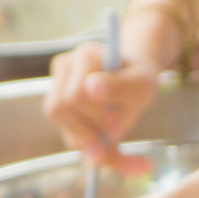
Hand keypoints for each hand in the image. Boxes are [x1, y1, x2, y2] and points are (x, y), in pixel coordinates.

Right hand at [44, 39, 164, 165]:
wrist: (132, 78)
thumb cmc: (138, 81)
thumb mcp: (142, 86)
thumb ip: (120, 91)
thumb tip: (94, 96)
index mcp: (87, 56)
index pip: (76, 95)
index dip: (95, 117)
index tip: (118, 129)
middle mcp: (66, 66)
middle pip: (59, 107)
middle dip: (87, 129)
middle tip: (115, 136)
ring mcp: (56, 83)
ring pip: (56, 118)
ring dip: (82, 136)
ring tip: (109, 139)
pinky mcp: (56, 100)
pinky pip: (62, 128)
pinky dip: (82, 141)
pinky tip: (101, 140)